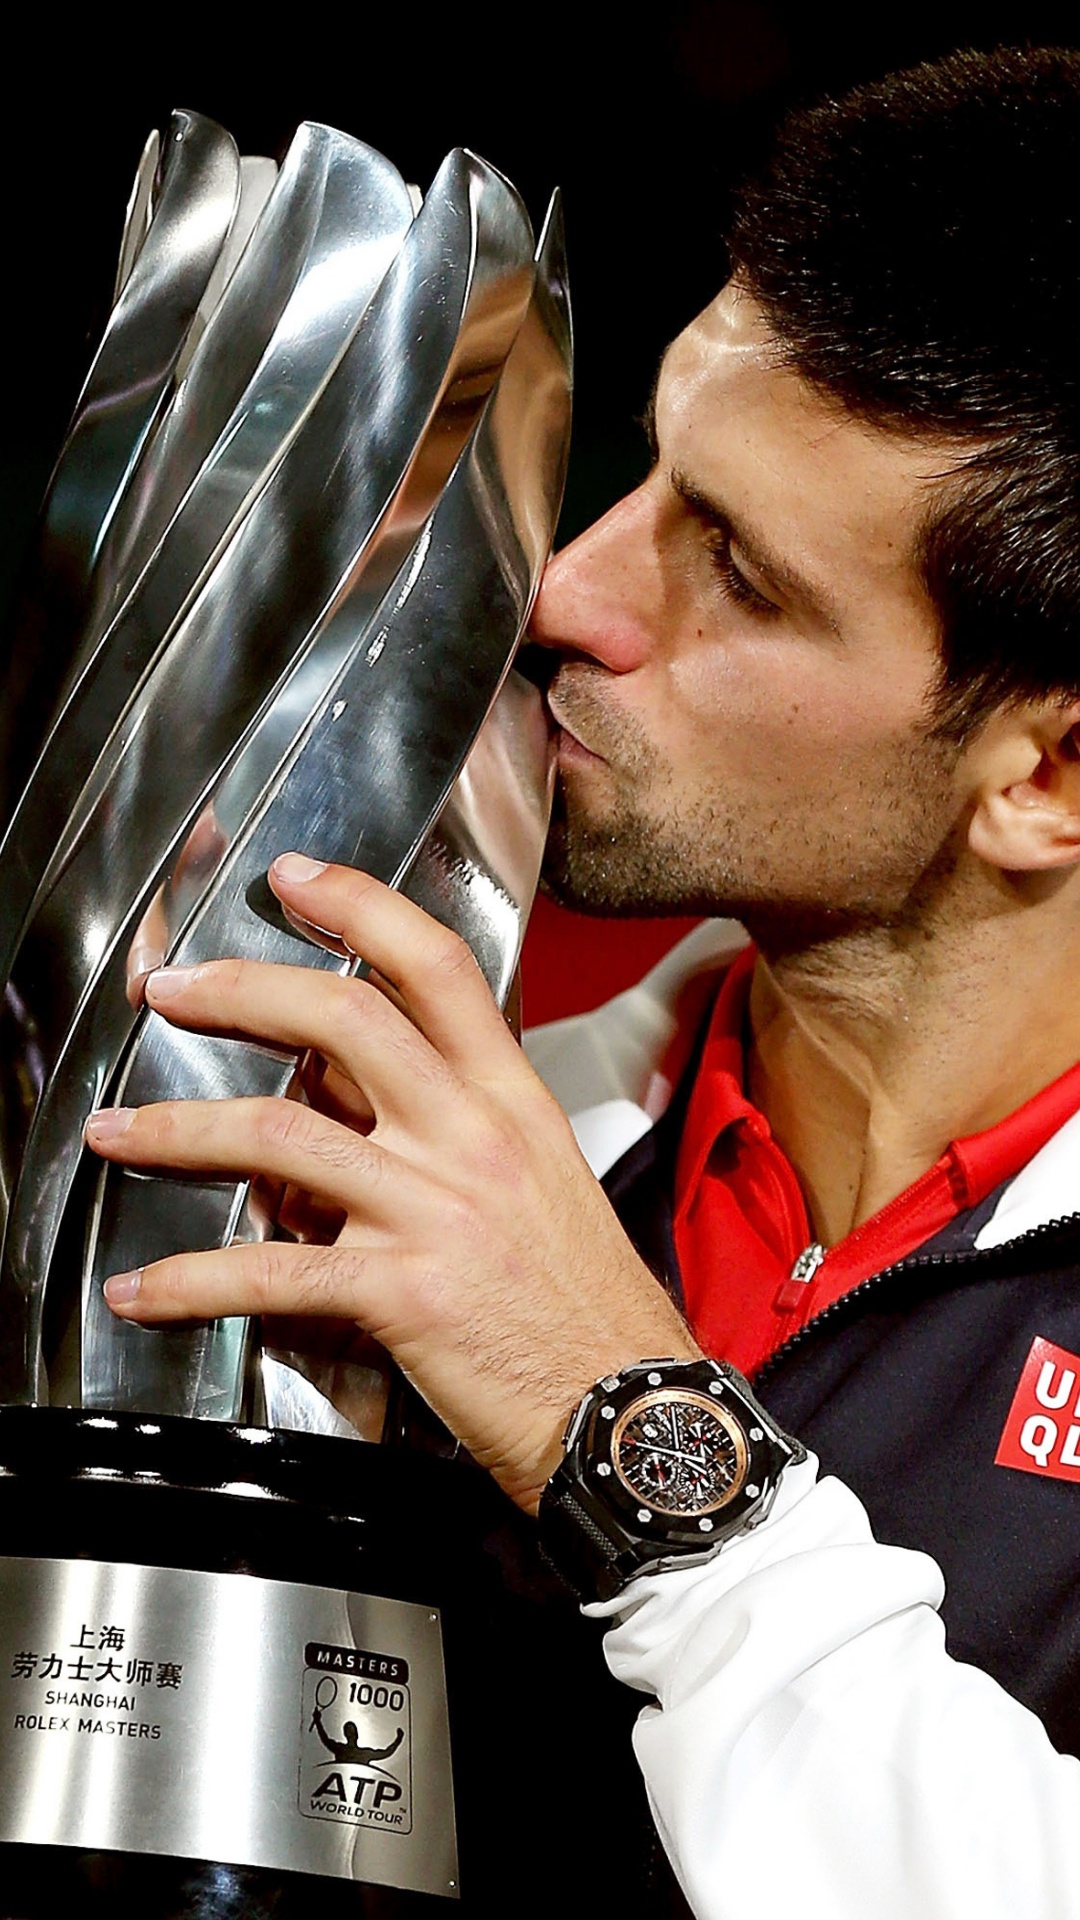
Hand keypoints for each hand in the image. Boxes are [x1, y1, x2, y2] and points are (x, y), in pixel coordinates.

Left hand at [84, 854, 698, 1512]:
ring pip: (280, 1133)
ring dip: (177, 1127)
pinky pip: (271, 1272)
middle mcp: (471, 1138)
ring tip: (117, 1131)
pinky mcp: (403, 1292)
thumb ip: (450, 1126)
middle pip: (343, 1019)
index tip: (295, 877)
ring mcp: (436, 1210)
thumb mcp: (539, 1179)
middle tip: (169, 990)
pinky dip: (190, 1281)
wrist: (628, 1407)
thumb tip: (348, 1096)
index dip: (360, 905)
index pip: (435, 966)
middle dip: (238, 990)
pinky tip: (145, 1289)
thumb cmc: (584, 1303)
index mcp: (511, 1100)